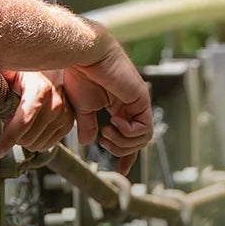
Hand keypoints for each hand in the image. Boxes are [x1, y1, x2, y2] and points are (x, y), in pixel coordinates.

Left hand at [0, 70, 74, 158]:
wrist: (48, 66)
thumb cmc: (25, 71)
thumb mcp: (8, 73)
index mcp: (40, 90)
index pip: (23, 122)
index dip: (8, 139)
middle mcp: (56, 103)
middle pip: (28, 138)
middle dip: (13, 136)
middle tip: (9, 119)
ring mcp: (64, 114)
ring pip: (37, 145)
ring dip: (25, 138)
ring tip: (21, 121)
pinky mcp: (68, 122)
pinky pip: (48, 145)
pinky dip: (36, 140)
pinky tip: (32, 127)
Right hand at [60, 44, 152, 175]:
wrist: (84, 55)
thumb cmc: (80, 75)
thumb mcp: (81, 107)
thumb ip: (87, 124)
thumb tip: (87, 142)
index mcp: (119, 106)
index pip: (129, 136)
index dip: (126, 155)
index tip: (121, 170)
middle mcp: (131, 106)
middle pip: (138, 142)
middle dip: (121, 150)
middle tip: (103, 140)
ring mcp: (138, 102)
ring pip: (143, 139)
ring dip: (123, 143)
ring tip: (106, 133)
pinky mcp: (141, 99)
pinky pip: (144, 129)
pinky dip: (128, 133)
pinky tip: (114, 122)